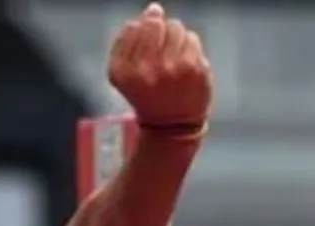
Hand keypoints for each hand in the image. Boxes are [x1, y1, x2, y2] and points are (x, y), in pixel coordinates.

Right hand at [107, 3, 212, 129]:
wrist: (172, 125)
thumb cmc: (148, 95)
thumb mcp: (126, 73)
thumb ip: (130, 41)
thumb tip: (152, 10)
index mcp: (122, 71)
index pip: (132, 28)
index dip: (141, 31)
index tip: (146, 48)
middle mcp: (144, 70)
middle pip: (154, 23)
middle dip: (159, 30)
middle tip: (162, 50)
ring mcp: (170, 68)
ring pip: (175, 27)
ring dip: (175, 38)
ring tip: (173, 59)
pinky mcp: (192, 68)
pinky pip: (191, 38)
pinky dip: (190, 47)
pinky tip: (185, 64)